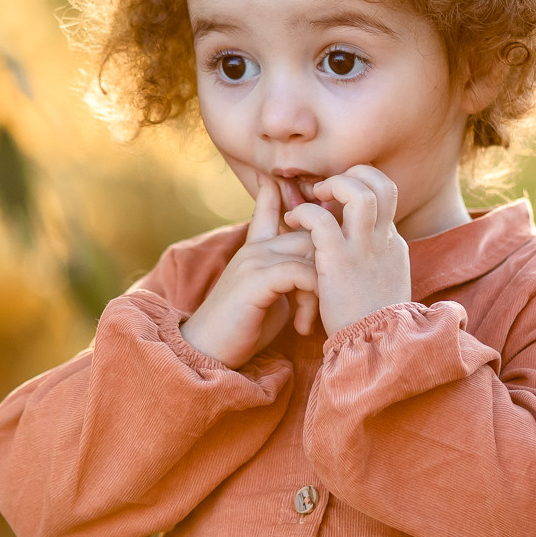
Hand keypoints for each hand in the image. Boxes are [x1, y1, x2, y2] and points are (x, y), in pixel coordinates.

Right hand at [180, 175, 318, 367]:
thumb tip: (316, 270)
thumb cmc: (243, 327)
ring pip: (311, 251)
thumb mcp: (270, 295)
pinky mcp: (255, 280)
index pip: (268, 208)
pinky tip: (304, 324)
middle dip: (327, 266)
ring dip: (320, 288)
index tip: (294, 185)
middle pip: (311, 232)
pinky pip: (299, 273)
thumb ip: (289, 277)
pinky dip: (311, 297)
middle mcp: (255, 248)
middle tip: (324, 308)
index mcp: (256, 249)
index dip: (279, 192)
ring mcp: (253, 260)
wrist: (208, 352)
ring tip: (309, 323)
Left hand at [283, 165, 410, 336]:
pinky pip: (321, 219)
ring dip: (333, 186)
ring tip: (312, 198)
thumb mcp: (382, 282)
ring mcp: (363, 248)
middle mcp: (382, 240)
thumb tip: (359, 241)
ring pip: (358, 192)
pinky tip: (293, 222)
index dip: (362, 183)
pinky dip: (304, 213)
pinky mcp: (339, 261)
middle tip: (326, 189)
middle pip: (381, 183)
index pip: (386, 194)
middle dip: (354, 174)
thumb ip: (374, 257)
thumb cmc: (371, 321)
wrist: (376, 350)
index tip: (337, 194)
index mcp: (391, 244)